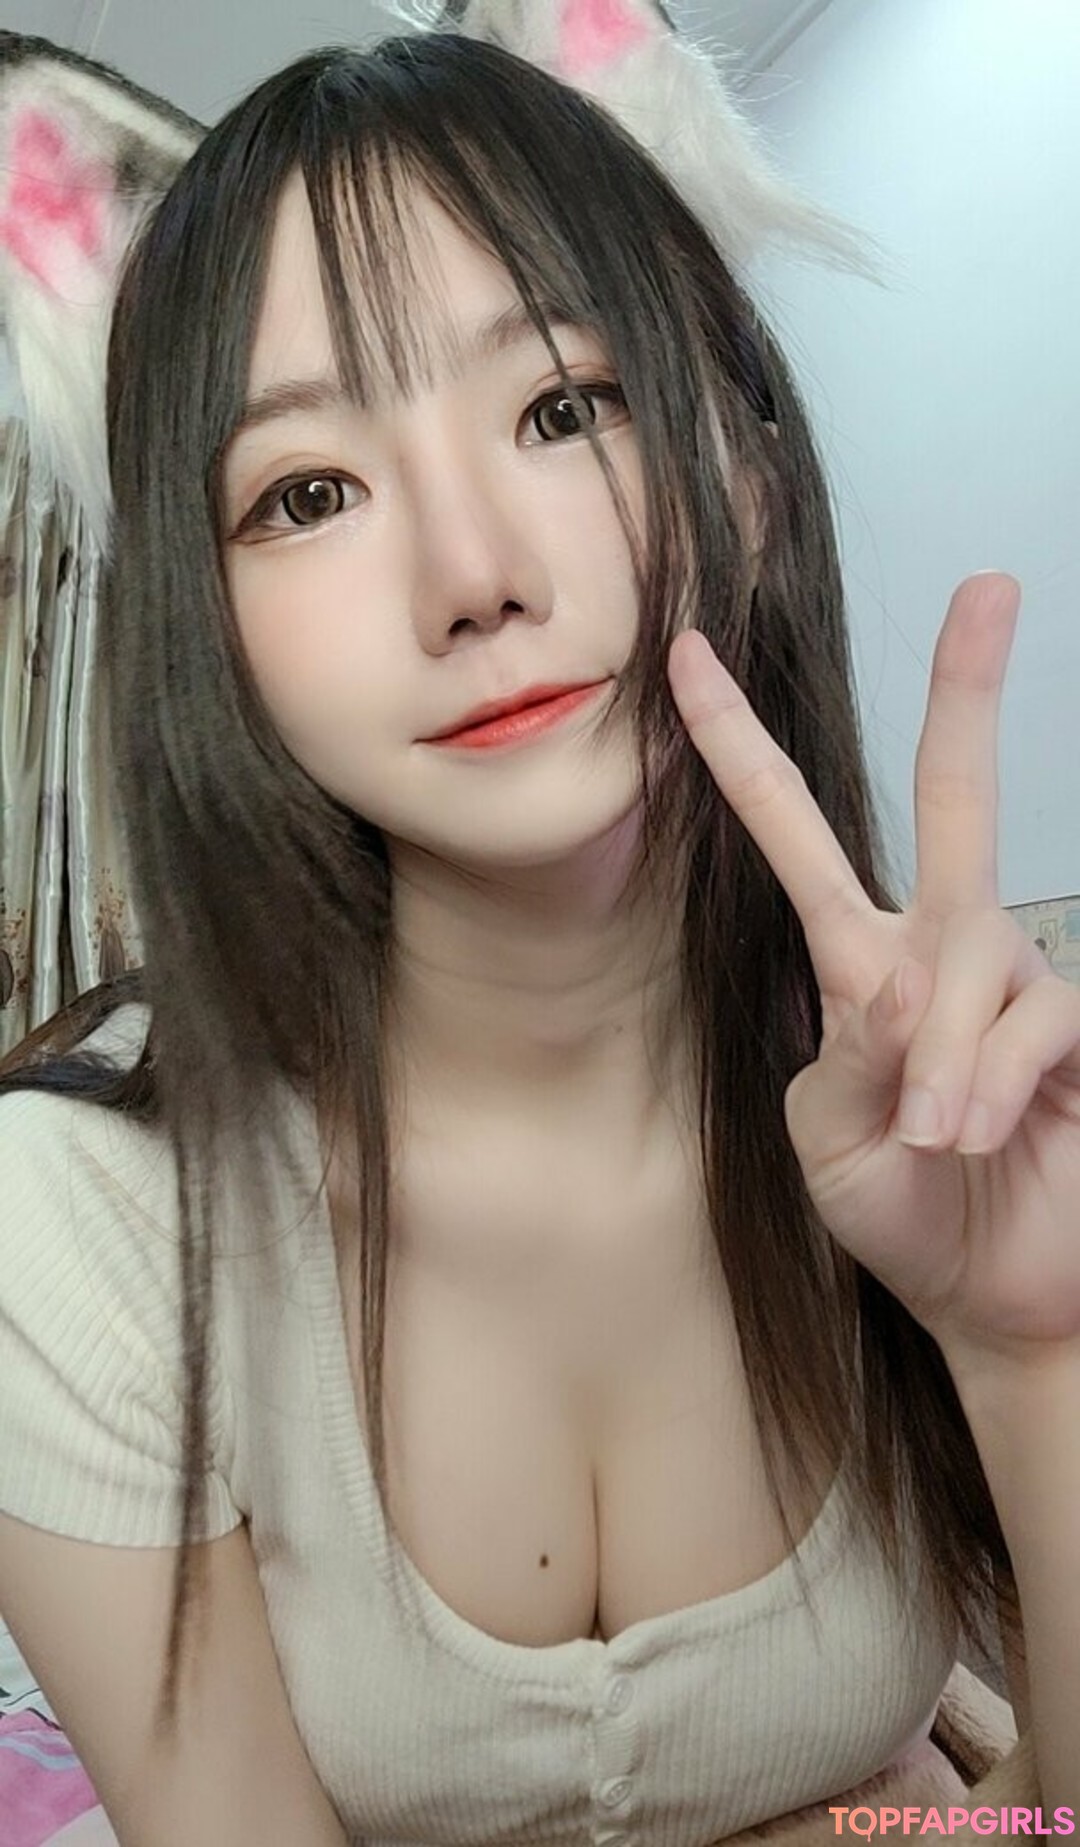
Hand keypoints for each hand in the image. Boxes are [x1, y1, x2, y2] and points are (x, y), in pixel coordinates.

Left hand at [667, 572, 1079, 1368]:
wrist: (995, 1296)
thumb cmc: (900, 1216)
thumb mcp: (826, 1141)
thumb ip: (847, 1057)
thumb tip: (899, 993)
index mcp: (856, 965)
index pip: (793, 834)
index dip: (738, 749)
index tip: (688, 658)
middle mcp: (938, 950)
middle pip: (953, 798)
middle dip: (968, 691)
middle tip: (990, 586)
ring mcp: (1014, 980)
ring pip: (977, 955)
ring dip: (944, 1061)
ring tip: (934, 1139)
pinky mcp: (1076, 1026)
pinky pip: (1033, 1019)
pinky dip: (989, 1084)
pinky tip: (977, 1135)